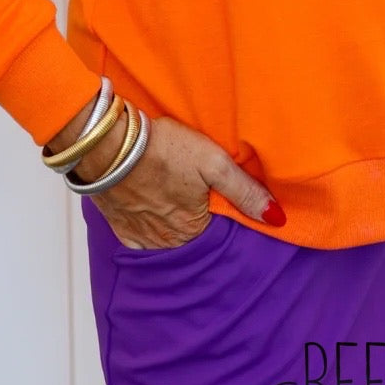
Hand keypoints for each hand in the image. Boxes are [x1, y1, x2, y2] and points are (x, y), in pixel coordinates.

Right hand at [69, 113, 285, 248]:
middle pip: (192, 234)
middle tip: (194, 192)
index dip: (221, 212)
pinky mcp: (120, 226)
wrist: (107, 144)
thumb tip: (277, 218)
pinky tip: (151, 207)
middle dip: (196, 219)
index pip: (218, 230)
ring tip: (174, 196)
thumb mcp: (213, 163)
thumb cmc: (161, 149)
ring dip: (173, 222)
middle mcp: (167, 240)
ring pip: (167, 236)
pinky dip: (148, 226)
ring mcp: (141, 236)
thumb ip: (245, 191)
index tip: (219, 196)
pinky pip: (140, 237)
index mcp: (192, 228)